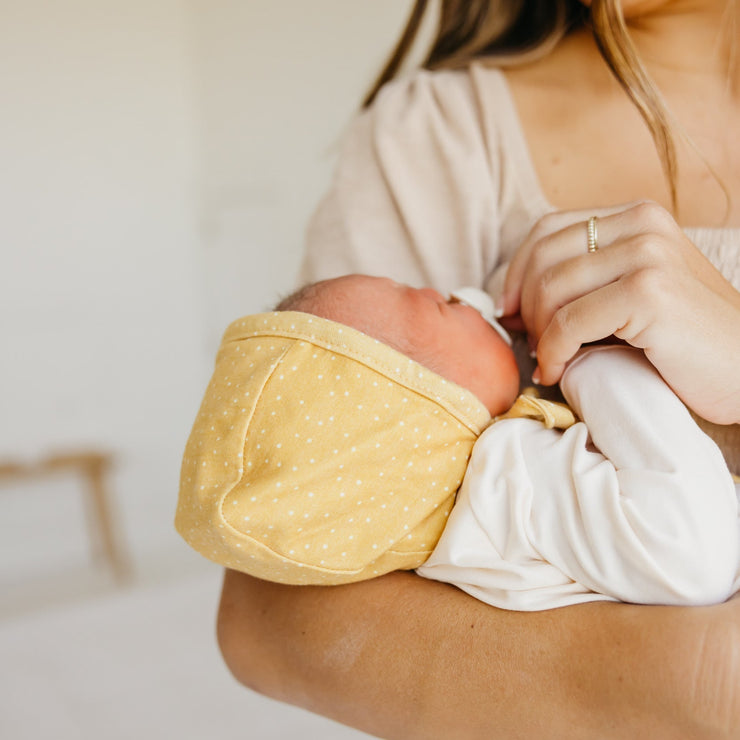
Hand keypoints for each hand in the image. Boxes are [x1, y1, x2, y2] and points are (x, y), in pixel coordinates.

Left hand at [501, 201, 739, 423]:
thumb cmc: (684, 340)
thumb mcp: (633, 292)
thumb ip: (587, 279)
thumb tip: (511, 300)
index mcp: (636, 217)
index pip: (547, 229)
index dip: (516, 271)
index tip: (508, 310)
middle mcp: (642, 225)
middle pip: (543, 257)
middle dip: (524, 307)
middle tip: (530, 343)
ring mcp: (648, 255)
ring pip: (552, 289)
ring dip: (539, 334)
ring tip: (549, 361)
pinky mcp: (649, 292)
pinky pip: (570, 323)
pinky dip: (553, 352)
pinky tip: (557, 371)